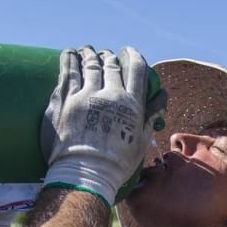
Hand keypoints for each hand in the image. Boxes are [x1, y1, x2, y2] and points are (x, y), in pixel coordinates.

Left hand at [39, 46, 165, 206]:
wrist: (85, 174)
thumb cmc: (116, 164)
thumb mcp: (140, 141)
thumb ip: (149, 116)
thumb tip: (161, 98)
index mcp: (131, 104)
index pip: (136, 69)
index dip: (132, 56)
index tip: (127, 52)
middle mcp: (110, 95)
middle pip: (111, 65)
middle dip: (109, 57)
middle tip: (105, 56)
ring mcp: (86, 95)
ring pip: (89, 64)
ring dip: (90, 55)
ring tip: (87, 51)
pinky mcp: (65, 99)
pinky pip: (68, 71)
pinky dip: (70, 59)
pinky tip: (70, 54)